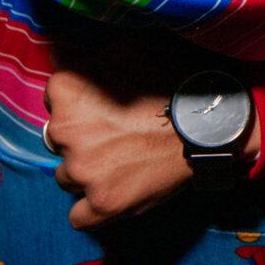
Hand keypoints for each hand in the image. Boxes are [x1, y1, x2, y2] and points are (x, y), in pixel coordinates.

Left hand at [45, 65, 195, 231]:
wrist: (210, 120)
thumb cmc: (172, 79)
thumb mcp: (127, 47)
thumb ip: (90, 56)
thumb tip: (70, 54)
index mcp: (66, 89)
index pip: (54, 102)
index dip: (78, 106)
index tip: (101, 110)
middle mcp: (64, 130)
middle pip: (58, 142)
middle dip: (81, 140)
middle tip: (116, 136)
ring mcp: (82, 170)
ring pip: (67, 178)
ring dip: (87, 173)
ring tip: (121, 163)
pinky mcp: (102, 203)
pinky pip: (78, 217)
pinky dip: (92, 209)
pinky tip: (112, 194)